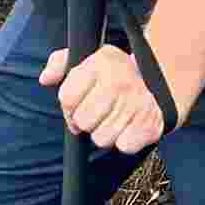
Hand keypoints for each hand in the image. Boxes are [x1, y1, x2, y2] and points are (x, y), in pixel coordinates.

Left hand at [38, 43, 165, 154]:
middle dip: (85, 121)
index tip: (76, 106)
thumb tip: (45, 79)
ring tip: (113, 118)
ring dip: (103, 133)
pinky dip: (123, 142)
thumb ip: (59, 63)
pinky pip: (123, 146)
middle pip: (83, 122)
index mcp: (100, 63)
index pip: (67, 98)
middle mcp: (119, 82)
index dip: (67, 108)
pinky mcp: (149, 124)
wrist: (158, 80)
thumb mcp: (86, 59)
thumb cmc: (113, 73)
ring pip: (101, 138)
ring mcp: (136, 103)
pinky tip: (127, 127)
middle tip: (97, 112)